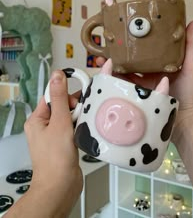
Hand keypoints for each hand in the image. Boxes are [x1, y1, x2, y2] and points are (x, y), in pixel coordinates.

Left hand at [23, 70, 82, 216]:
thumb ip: (59, 98)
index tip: (80, 91)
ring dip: (79, 118)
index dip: (66, 94)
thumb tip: (57, 75)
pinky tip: (85, 131)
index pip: (52, 96)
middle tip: (81, 114)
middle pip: (62, 106)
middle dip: (74, 107)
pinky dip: (81, 127)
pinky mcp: (64, 143)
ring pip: (70, 117)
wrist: (61, 186)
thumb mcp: (59, 122)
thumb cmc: (56, 158)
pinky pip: (74, 128)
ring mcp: (55, 135)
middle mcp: (44, 126)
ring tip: (83, 124)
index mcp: (37, 119)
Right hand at [96, 20, 192, 144]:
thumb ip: (191, 46)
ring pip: (124, 72)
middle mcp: (148, 74)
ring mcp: (141, 85)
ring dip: (112, 66)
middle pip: (130, 60)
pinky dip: (113, 80)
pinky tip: (106, 74)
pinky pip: (123, 86)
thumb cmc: (190, 93)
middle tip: (106, 45)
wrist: (185, 120)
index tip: (125, 32)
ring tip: (100, 58)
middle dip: (117, 52)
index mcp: (158, 65)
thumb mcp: (191, 66)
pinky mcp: (136, 96)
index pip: (144, 50)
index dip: (134, 42)